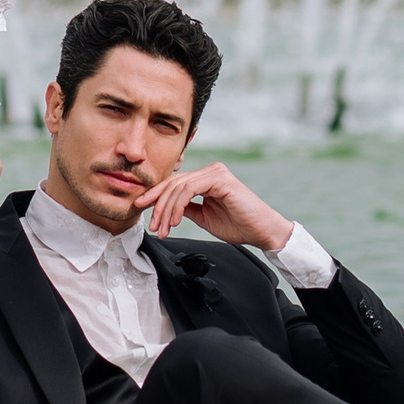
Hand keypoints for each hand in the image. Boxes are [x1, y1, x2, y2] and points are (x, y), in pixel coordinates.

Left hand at [142, 158, 290, 254]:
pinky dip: (178, 205)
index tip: (140, 207)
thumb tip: (166, 208)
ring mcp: (215, 173)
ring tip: (163, 228)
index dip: (155, 195)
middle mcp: (210, 171)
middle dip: (157, 205)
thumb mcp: (204, 217)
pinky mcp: (220, 179)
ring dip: (166, 209)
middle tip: (152, 225)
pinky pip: (189, 189)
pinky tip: (175, 221)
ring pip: (178, 186)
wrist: (262, 232)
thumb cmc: (238, 226)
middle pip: (173, 183)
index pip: (174, 183)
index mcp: (206, 179)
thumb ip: (187, 208)